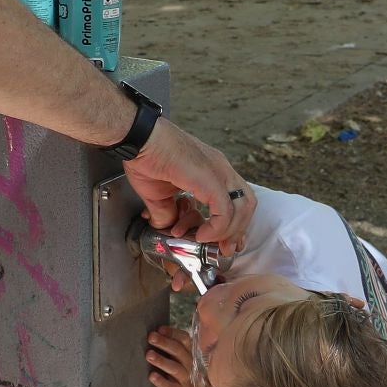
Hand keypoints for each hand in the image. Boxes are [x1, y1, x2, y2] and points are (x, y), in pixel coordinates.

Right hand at [122, 120, 253, 253]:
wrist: (139, 138)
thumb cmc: (146, 156)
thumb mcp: (158, 193)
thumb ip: (166, 212)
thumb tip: (167, 227)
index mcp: (213, 169)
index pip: (239, 198)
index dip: (235, 223)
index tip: (225, 241)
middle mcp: (221, 168)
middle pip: (247, 204)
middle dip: (238, 231)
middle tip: (223, 248)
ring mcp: (218, 171)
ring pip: (242, 208)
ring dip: (229, 232)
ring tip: (209, 242)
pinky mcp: (209, 179)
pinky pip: (224, 210)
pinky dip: (217, 228)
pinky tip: (201, 234)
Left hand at [146, 324, 203, 386]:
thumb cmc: (176, 372)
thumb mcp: (175, 357)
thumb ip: (166, 346)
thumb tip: (150, 335)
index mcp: (187, 352)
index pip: (184, 339)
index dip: (172, 333)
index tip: (159, 329)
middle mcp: (188, 363)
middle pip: (178, 351)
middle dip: (164, 343)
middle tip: (151, 337)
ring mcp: (185, 378)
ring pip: (175, 368)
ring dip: (162, 361)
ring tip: (149, 355)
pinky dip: (161, 382)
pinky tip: (152, 376)